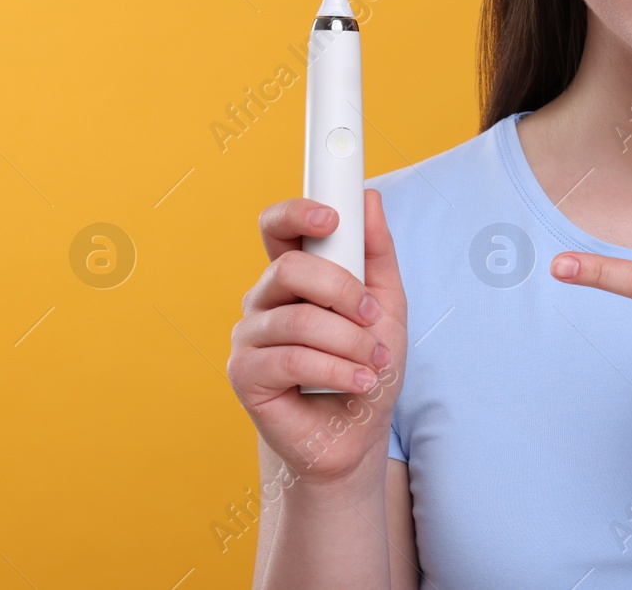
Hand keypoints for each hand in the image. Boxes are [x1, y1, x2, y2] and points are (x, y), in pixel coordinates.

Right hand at [227, 189, 407, 484]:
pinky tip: (358, 382)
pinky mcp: (244, 374)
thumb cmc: (367, 365)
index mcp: (295, 276)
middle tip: (372, 316)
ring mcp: (250, 336)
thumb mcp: (387, 305)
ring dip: (350, 342)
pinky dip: (336, 371)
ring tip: (374, 363)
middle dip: (343, 290)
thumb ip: (377, 254)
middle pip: (290, 268)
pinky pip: (290, 360)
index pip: (278, 227)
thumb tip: (369, 198)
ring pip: (298, 319)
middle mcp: (265, 300)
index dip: (297, 213)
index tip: (332, 217)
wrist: (358, 434)